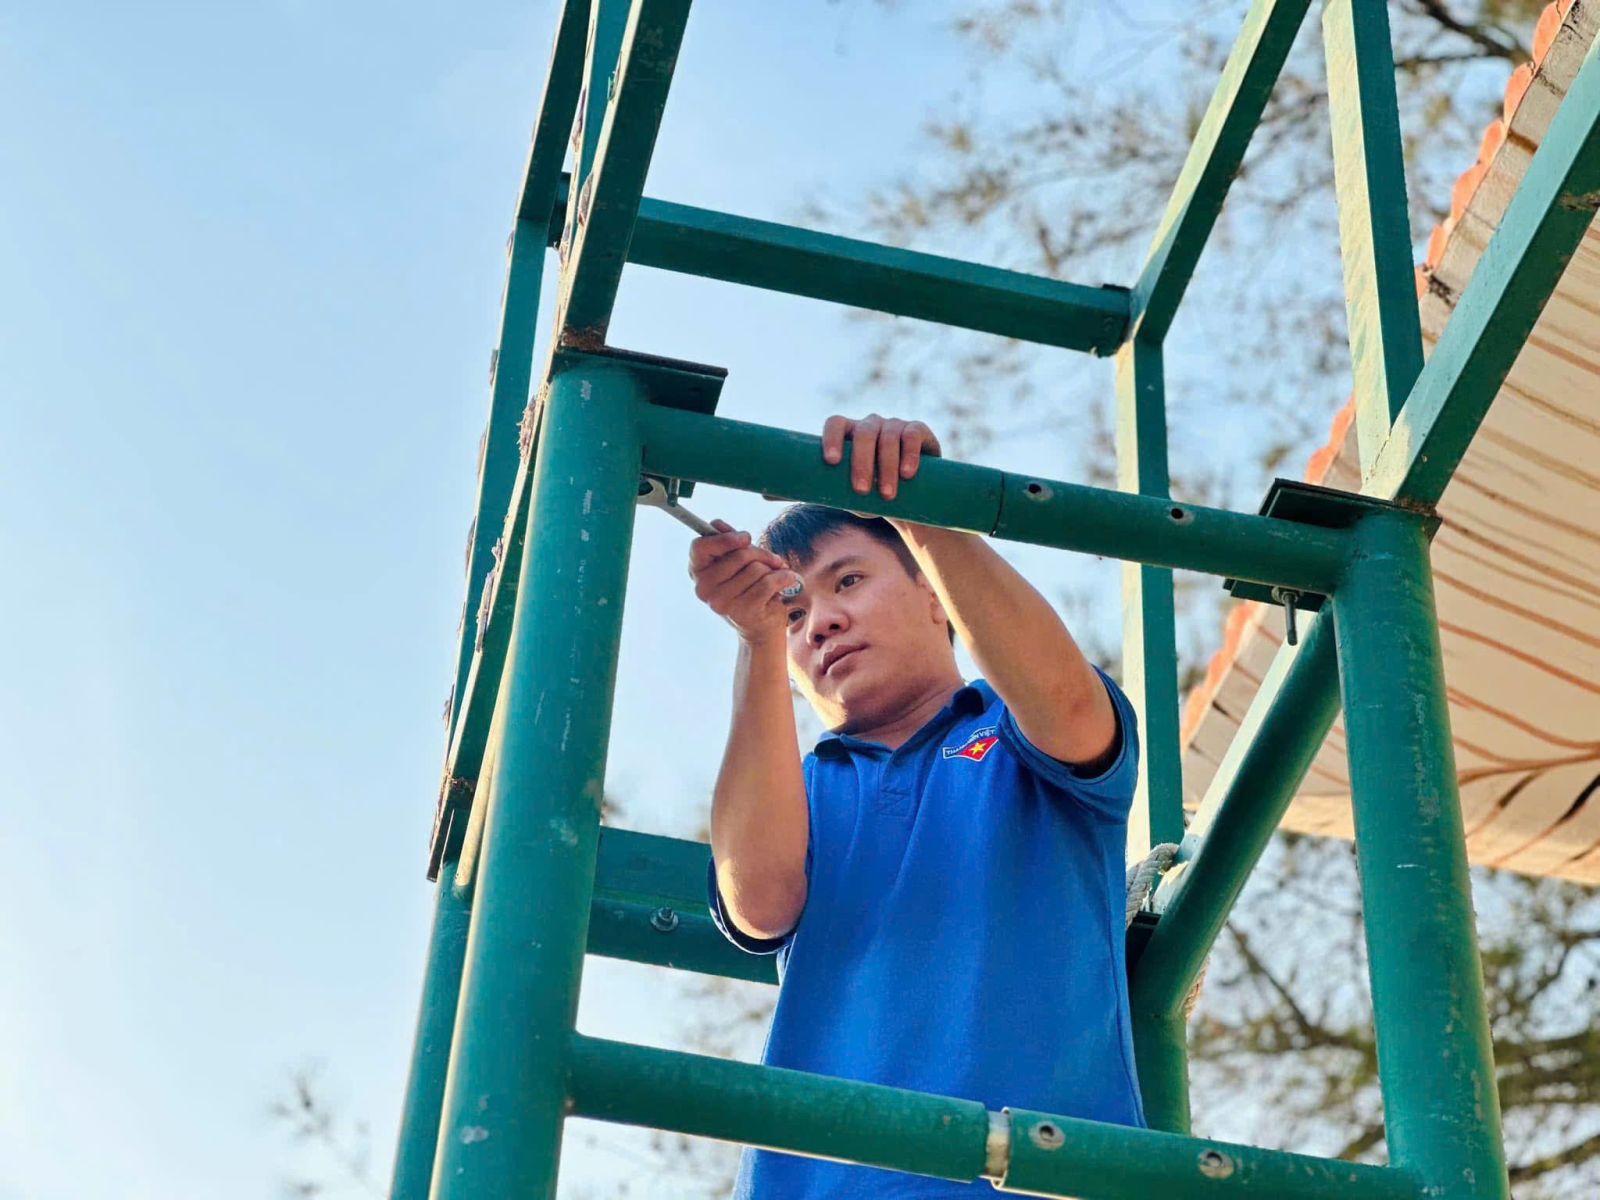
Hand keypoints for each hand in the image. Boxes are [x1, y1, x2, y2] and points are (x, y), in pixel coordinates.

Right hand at [689, 520, 798, 646]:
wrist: (761, 626)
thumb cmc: (748, 589)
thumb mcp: (737, 563)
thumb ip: (728, 542)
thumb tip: (716, 524)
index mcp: (698, 572)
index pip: (700, 547)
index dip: (724, 539)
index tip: (746, 538)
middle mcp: (704, 589)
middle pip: (739, 554)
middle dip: (761, 554)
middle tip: (772, 560)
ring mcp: (722, 602)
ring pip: (756, 568)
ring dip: (772, 569)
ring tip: (775, 576)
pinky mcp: (743, 611)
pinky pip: (768, 582)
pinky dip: (784, 578)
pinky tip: (788, 580)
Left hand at [821, 414, 940, 500]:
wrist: (915, 498)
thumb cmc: (876, 496)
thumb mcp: (856, 496)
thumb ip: (841, 494)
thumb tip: (823, 498)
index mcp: (850, 434)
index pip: (836, 424)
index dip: (832, 438)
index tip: (832, 461)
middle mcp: (871, 425)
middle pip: (863, 433)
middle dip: (861, 463)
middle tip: (861, 490)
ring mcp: (895, 425)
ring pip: (888, 438)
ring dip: (887, 467)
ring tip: (887, 495)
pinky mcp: (918, 430)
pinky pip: (912, 436)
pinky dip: (909, 455)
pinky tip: (907, 474)